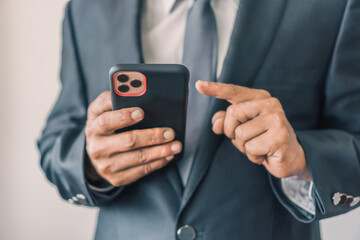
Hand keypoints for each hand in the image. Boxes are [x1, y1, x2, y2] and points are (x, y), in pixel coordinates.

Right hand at [84, 91, 182, 186]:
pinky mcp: (116, 178)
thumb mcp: (102, 110)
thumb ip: (112, 98)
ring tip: (176, 145)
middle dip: (152, 136)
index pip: (107, 121)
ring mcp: (106, 165)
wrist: (95, 152)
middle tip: (170, 132)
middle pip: (128, 141)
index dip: (123, 116)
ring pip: (138, 158)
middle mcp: (97, 147)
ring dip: (160, 151)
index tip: (141, 112)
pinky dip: (157, 163)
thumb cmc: (105, 124)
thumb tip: (130, 89)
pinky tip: (168, 155)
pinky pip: (141, 171)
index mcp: (94, 126)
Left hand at [196, 81, 310, 181]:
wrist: (290, 157)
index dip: (215, 89)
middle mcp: (269, 104)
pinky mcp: (280, 136)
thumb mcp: (241, 128)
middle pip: (232, 114)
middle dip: (232, 131)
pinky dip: (253, 156)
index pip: (234, 91)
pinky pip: (250, 148)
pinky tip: (265, 154)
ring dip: (244, 147)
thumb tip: (216, 123)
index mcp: (259, 98)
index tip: (199, 85)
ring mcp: (276, 119)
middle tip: (246, 139)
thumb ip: (226, 122)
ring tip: (258, 147)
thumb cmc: (263, 140)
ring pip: (240, 134)